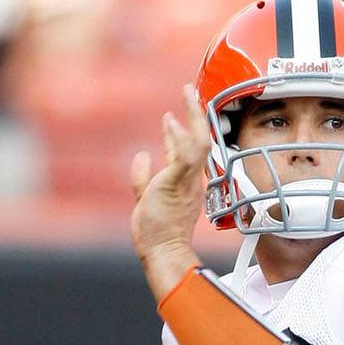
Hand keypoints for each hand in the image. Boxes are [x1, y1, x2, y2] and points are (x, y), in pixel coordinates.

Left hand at [129, 85, 209, 298]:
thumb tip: (141, 155)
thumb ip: (143, 176)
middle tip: (189, 91)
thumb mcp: (146, 198)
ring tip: (187, 94)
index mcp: (187, 183)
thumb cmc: (157, 233)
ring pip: (198, 143)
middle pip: (201, 140)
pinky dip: (179, 139)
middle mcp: (192, 180)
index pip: (188, 151)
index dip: (183, 130)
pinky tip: (172, 122)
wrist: (164, 253)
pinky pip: (184, 159)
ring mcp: (187, 182)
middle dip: (196, 115)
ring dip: (193, 117)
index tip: (176, 115)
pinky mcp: (176, 185)